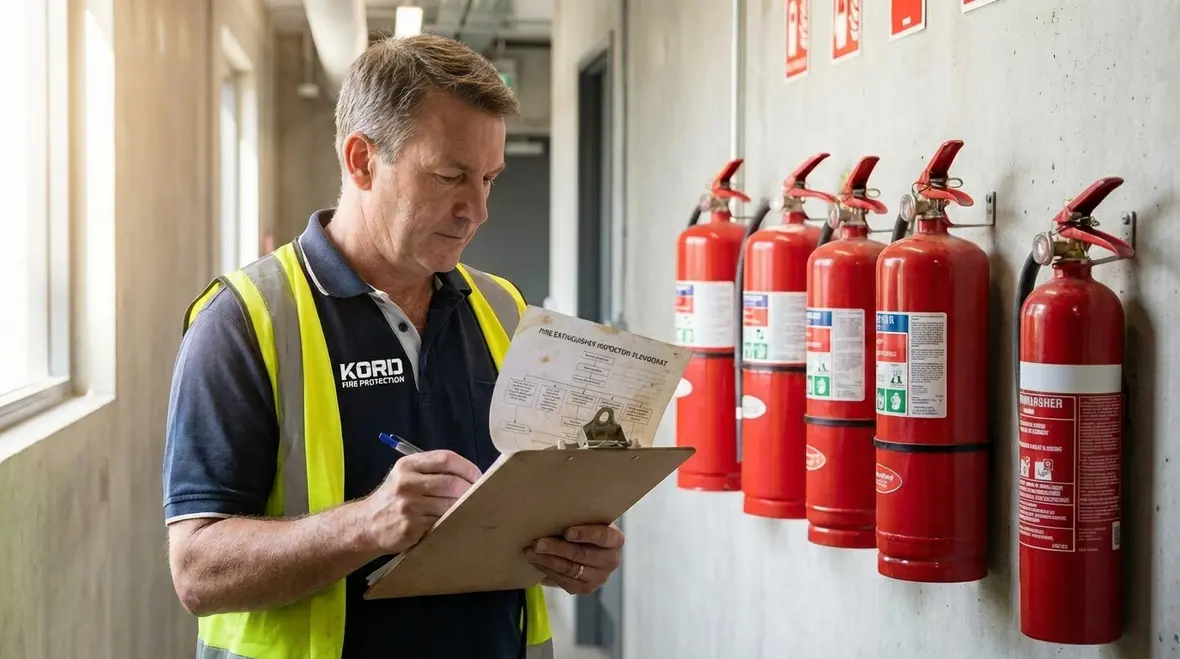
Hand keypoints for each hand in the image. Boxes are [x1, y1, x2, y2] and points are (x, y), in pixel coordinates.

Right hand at [362, 450, 481, 554]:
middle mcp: (406, 482)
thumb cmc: (394, 498)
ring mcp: (408, 505)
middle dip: (470, 490)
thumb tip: (470, 475)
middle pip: (451, 482)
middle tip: (480, 496)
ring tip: (470, 509)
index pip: (445, 459)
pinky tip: (454, 521)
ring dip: (463, 507)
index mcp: (408, 465)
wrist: (367, 524)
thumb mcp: (406, 476)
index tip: (478, 476)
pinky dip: (452, 521)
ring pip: (449, 504)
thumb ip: (432, 471)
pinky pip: (441, 522)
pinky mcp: (411, 526)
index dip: (467, 467)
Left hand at [524, 524, 623, 594]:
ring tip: (531, 553)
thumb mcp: (587, 520)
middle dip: (557, 548)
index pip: (604, 537)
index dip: (586, 534)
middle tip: (538, 543)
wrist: (586, 547)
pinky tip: (537, 562)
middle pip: (583, 554)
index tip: (567, 532)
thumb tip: (552, 513)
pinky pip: (564, 581)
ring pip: (570, 569)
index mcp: (615, 540)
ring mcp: (600, 577)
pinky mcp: (586, 588)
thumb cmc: (584, 528)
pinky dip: (548, 571)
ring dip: (547, 560)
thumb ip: (577, 517)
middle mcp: (611, 560)